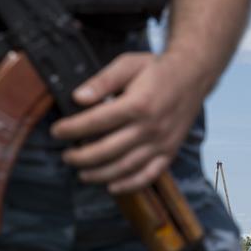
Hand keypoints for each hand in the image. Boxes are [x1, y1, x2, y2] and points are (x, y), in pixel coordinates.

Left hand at [51, 52, 207, 193]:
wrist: (193, 75)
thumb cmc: (157, 69)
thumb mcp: (128, 64)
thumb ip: (102, 81)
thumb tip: (78, 97)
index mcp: (137, 104)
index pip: (96, 122)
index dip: (72, 129)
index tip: (57, 131)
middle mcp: (150, 127)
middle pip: (108, 150)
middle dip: (81, 156)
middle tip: (66, 156)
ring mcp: (161, 143)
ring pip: (125, 167)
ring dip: (100, 174)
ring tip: (82, 173)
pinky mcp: (169, 152)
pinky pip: (149, 175)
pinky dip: (129, 184)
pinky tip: (112, 186)